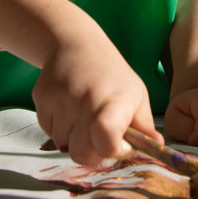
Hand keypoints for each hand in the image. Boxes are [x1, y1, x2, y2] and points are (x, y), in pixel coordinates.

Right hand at [33, 32, 161, 166]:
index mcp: (113, 101)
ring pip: (63, 144)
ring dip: (74, 138)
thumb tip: (156, 148)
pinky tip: (68, 107)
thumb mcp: (136, 94)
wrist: (75, 44)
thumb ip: (144, 126)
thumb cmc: (111, 74)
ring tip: (83, 115)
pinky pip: (48, 131)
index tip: (121, 144)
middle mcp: (84, 101)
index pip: (106, 141)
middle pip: (81, 154)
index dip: (114, 152)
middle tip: (99, 138)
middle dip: (92, 154)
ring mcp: (60, 100)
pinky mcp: (41, 98)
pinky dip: (59, 127)